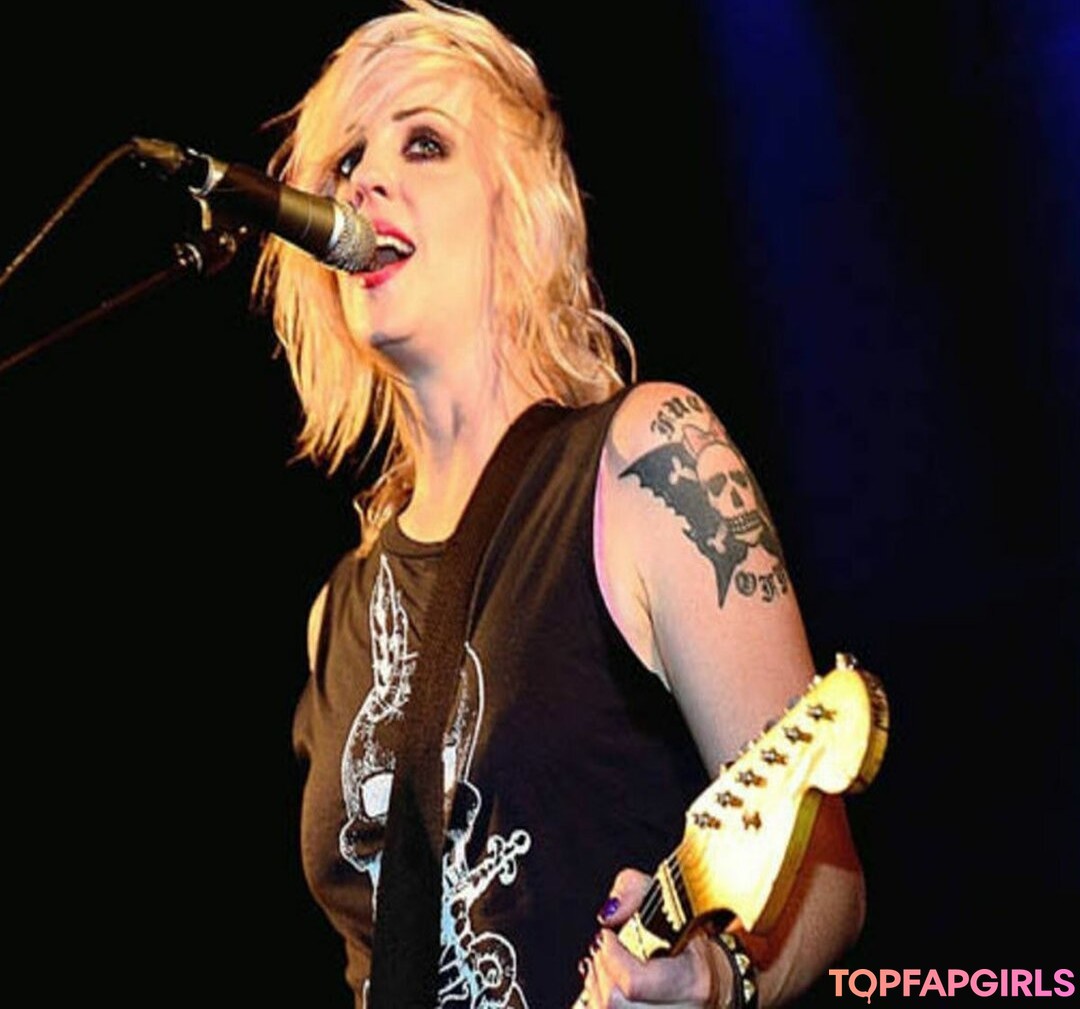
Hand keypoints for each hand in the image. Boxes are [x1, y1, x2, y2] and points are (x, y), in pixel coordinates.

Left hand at [573, 868, 730, 1008]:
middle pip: (617, 1005)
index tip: (607, 935)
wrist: (720, 973)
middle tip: (605, 950)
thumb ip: (634, 891)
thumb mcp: (670, 898)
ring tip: (605, 965)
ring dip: (598, 987)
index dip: (611, 956)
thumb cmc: (693, 934)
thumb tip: (609, 915)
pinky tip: (607, 984)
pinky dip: (600, 1001)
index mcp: (694, 981)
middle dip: (602, 971)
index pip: (634, 983)